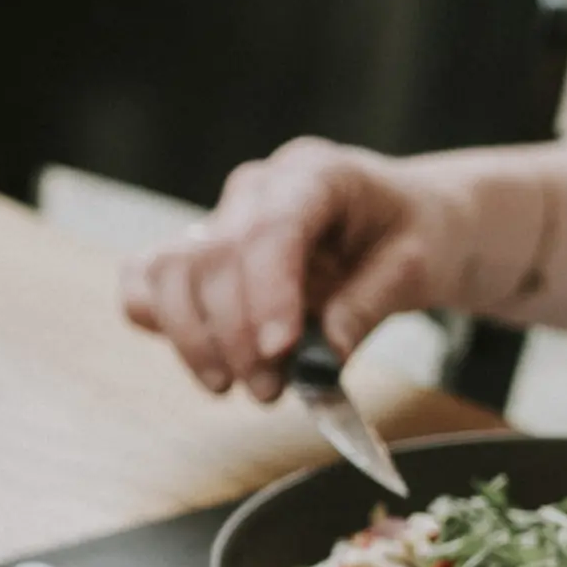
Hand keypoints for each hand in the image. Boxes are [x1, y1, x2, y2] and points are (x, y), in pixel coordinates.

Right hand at [124, 139, 503, 398]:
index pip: (271, 230)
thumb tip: (324, 356)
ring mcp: (219, 217)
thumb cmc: (416, 235)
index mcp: (315, 175)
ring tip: (236, 386)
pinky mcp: (197, 250)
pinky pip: (148, 282)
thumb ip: (368, 305)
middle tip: (269, 392)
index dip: (266, 294)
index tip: (280, 353)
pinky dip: (159, 323)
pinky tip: (203, 359)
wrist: (405, 222)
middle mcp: (256, 190)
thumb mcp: (418, 267)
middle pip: (214, 259)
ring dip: (194, 340)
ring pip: (169, 273)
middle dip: (235, 337)